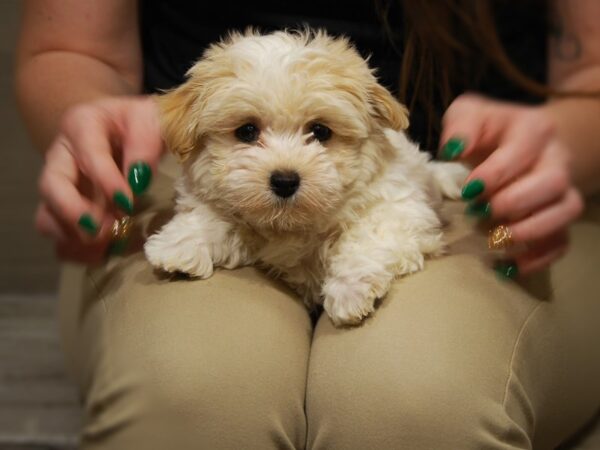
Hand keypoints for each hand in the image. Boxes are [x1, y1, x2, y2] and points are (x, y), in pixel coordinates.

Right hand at [35, 96, 162, 262]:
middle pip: (50, 186)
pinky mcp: (67, 209)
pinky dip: (78, 250)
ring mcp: (61, 185)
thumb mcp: (150, 121)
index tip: (128, 203)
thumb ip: (145, 145)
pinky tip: (105, 253)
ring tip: (107, 245)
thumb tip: (137, 179)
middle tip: (105, 230)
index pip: (88, 154)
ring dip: (74, 236)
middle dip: (74, 212)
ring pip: (47, 215)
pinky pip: (60, 235)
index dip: (106, 181)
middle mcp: (62, 156)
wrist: (128, 127)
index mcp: (82, 125)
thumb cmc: (139, 123)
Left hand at [440, 94, 583, 275]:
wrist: (525, 141)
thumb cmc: (489, 132)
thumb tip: (452, 149)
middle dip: (513, 203)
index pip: (522, 152)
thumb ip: (460, 125)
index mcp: (534, 129)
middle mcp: (557, 159)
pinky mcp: (559, 217)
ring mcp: (564, 189)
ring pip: (565, 212)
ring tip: (495, 239)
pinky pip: (562, 241)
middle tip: (479, 212)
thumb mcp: (470, 115)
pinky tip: (508, 266)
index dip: (494, 174)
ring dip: (529, 231)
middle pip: (553, 183)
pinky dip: (538, 258)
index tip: (468, 189)